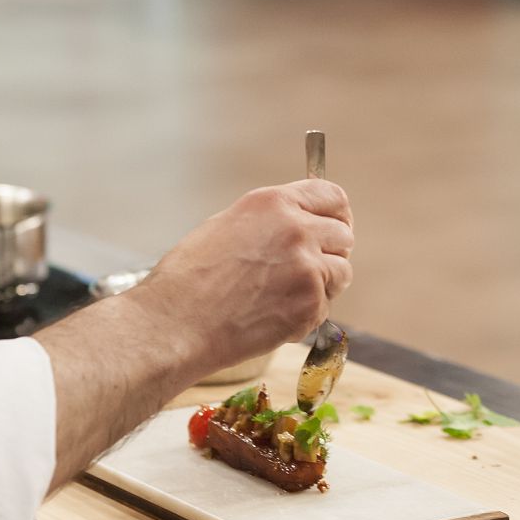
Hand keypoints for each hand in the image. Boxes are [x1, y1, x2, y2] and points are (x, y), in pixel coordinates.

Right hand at [129, 180, 353, 377]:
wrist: (175, 323)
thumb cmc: (187, 279)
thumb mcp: (225, 227)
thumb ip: (268, 222)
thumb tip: (297, 226)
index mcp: (273, 203)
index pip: (332, 196)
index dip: (337, 214)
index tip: (335, 228)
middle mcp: (296, 229)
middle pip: (343, 235)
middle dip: (330, 253)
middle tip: (306, 272)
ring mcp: (308, 267)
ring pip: (341, 273)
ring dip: (322, 286)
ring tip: (281, 297)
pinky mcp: (310, 304)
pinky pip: (325, 307)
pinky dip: (306, 314)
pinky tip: (270, 316)